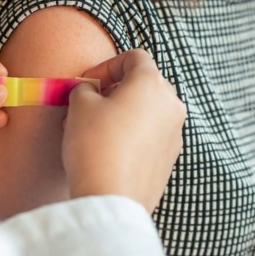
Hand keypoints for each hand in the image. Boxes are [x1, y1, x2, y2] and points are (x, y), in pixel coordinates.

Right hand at [62, 49, 185, 212]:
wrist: (111, 198)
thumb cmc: (95, 145)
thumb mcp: (79, 105)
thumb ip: (85, 88)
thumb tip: (89, 92)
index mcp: (152, 84)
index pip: (134, 57)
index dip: (106, 65)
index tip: (87, 83)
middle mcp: (171, 105)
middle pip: (144, 83)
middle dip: (115, 89)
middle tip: (89, 103)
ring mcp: (175, 133)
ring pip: (147, 111)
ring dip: (122, 112)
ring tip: (93, 129)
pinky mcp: (170, 158)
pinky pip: (150, 135)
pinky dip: (131, 134)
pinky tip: (107, 150)